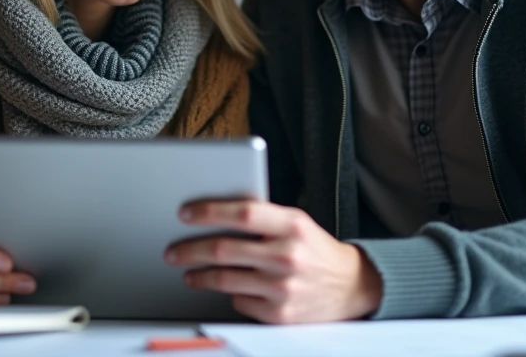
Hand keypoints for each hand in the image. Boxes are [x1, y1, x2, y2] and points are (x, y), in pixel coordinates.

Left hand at [164, 200, 382, 323]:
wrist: (352, 286)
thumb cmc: (315, 249)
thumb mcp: (296, 223)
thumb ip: (262, 218)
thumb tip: (212, 216)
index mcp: (293, 225)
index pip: (243, 213)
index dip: (209, 212)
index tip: (186, 213)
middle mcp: (288, 256)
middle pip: (224, 249)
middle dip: (190, 250)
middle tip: (173, 251)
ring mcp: (283, 288)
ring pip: (224, 280)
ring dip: (199, 276)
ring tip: (189, 273)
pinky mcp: (280, 314)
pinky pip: (239, 301)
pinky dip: (231, 294)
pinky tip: (231, 288)